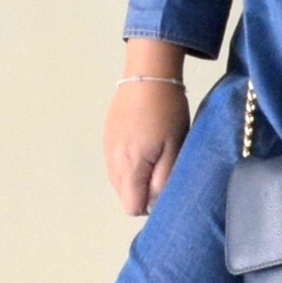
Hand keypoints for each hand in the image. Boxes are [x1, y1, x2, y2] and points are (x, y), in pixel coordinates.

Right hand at [104, 76, 189, 215]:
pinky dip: (128, 164)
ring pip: (118, 180)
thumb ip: (164, 179)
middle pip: (124, 195)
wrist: (148, 75)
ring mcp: (107, 148)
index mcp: (130, 166)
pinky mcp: (107, 137)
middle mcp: (112, 161)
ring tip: (154, 156)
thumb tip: (154, 202)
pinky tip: (144, 145)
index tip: (164, 188)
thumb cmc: (167, 112)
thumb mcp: (175, 147)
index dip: (149, 205)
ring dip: (135, 178)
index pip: (132, 207)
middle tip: (162, 170)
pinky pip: (115, 164)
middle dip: (142, 192)